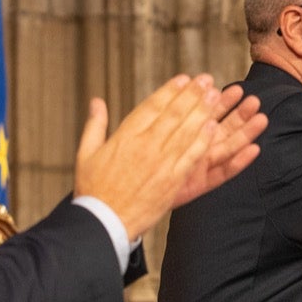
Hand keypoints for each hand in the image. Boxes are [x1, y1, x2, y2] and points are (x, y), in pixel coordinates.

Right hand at [74, 75, 266, 239]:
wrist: (103, 222)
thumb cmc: (93, 189)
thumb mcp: (86, 153)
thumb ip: (95, 125)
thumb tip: (96, 101)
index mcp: (125, 137)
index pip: (151, 107)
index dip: (170, 91)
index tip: (183, 79)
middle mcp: (144, 146)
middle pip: (173, 114)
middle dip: (191, 95)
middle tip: (206, 81)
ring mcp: (160, 163)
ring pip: (185, 132)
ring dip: (202, 112)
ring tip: (215, 96)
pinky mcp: (171, 181)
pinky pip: (191, 157)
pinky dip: (203, 141)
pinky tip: (214, 127)